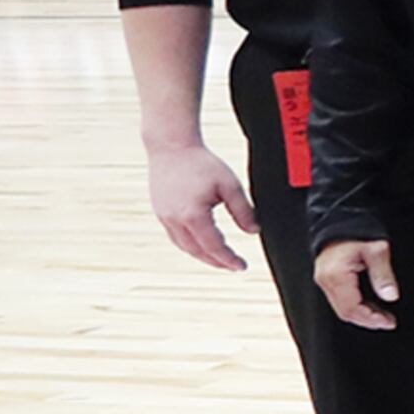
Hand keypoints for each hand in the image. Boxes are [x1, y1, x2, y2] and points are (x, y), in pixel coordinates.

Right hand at [146, 138, 253, 270]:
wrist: (171, 147)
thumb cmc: (202, 163)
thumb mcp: (230, 185)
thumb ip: (243, 210)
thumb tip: (253, 231)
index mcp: (193, 216)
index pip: (214, 247)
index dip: (229, 259)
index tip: (242, 266)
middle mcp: (174, 220)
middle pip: (197, 251)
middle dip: (216, 262)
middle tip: (233, 266)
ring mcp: (164, 217)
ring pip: (184, 246)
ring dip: (202, 255)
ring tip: (220, 259)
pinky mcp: (159, 212)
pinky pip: (175, 236)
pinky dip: (190, 244)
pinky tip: (202, 244)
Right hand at [314, 237, 398, 330]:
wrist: (341, 221)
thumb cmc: (356, 232)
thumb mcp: (377, 250)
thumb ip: (383, 274)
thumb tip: (390, 296)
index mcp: (336, 275)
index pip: (352, 308)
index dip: (371, 319)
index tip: (388, 322)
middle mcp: (326, 280)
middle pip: (345, 312)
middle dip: (368, 321)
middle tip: (387, 322)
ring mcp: (324, 280)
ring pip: (342, 309)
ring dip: (362, 315)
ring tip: (382, 316)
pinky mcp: (327, 279)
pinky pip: (340, 300)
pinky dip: (356, 306)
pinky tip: (371, 306)